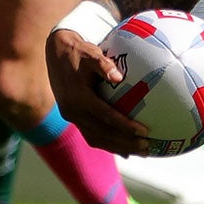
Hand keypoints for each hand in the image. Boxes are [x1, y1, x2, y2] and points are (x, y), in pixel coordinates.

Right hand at [46, 26, 158, 155]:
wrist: (55, 54)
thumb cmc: (79, 52)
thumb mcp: (91, 53)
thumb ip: (103, 65)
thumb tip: (119, 77)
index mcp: (78, 97)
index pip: (105, 116)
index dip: (124, 126)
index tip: (144, 131)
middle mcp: (73, 112)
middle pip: (102, 133)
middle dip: (125, 143)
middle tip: (147, 147)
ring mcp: (72, 117)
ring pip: (96, 139)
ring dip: (118, 147)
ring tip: (140, 151)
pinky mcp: (73, 118)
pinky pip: (91, 135)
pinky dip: (108, 143)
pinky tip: (124, 150)